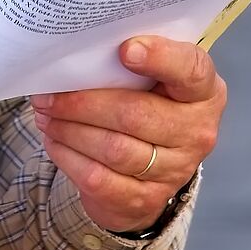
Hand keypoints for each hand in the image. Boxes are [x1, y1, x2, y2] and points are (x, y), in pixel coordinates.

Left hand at [29, 36, 226, 234]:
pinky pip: (99, 179)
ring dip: (70, 130)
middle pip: (135, 114)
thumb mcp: (156, 79)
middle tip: (48, 93)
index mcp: (204, 92)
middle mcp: (197, 132)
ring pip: (113, 149)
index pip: (191, 70)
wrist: (153, 168)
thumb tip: (80, 51)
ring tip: (46, 114)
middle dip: (83, 103)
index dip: (160, 58)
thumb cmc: (149, 104)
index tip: (124, 50)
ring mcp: (175, 170)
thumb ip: (133, 61)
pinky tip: (55, 140)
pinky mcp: (146, 200)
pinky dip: (69, 157)